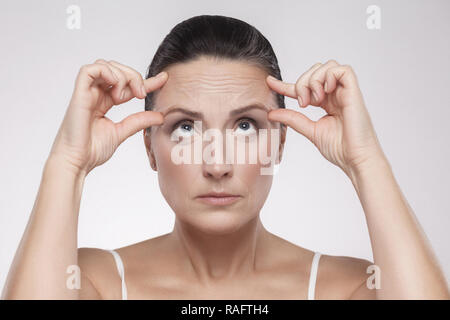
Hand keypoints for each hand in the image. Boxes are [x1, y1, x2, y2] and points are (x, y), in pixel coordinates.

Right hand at [48, 59, 167, 175]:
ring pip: (105, 65)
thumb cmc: (92, 150)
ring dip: (122, 76)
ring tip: (125, 97)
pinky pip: (89, 70)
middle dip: (134, 77)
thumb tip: (160, 116)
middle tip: (141, 94)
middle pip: (117, 69)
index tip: (164, 78)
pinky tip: (115, 86)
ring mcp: (87, 93)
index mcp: (104, 102)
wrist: (77, 162)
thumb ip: (139, 121)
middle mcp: (95, 94)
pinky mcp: (79, 94)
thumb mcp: (123, 132)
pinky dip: (107, 72)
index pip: (127, 84)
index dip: (146, 80)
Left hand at [266, 60, 385, 176]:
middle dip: (302, 82)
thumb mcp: (309, 130)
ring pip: (327, 66)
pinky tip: (326, 92)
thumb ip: (292, 119)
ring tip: (314, 100)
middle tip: (303, 104)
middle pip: (315, 71)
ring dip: (314, 80)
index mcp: (327, 103)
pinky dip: (329, 76)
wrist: (355, 159)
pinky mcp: (354, 93)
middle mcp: (336, 95)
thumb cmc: (340, 149)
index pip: (304, 87)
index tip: (269, 82)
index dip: (285, 83)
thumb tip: (272, 113)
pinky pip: (343, 70)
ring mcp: (345, 93)